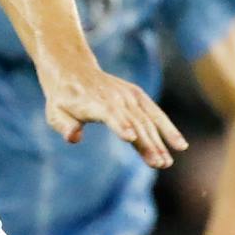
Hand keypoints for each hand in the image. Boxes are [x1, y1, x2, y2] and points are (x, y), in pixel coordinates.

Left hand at [43, 69, 185, 167]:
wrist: (73, 70)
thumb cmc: (62, 98)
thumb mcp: (54, 112)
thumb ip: (64, 125)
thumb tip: (73, 138)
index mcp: (95, 102)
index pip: (110, 113)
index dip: (121, 125)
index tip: (132, 138)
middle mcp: (115, 97)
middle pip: (135, 121)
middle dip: (148, 143)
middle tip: (159, 164)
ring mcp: (129, 96)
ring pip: (148, 119)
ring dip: (160, 141)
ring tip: (167, 162)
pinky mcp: (137, 96)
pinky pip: (155, 113)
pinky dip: (168, 128)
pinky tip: (180, 145)